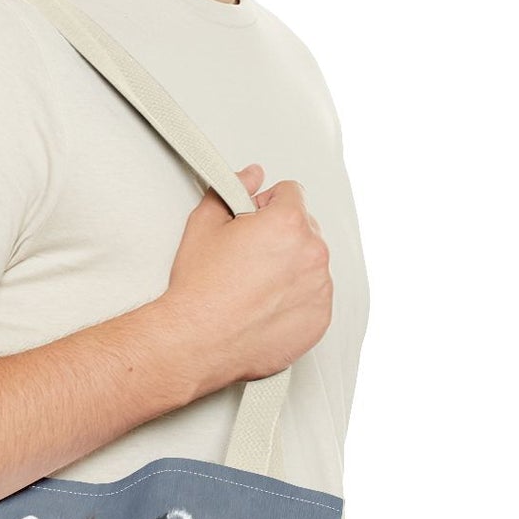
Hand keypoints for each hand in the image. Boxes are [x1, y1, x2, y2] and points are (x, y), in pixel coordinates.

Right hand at [162, 160, 333, 393]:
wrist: (197, 342)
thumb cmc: (200, 290)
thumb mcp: (204, 224)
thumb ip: (233, 189)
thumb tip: (251, 176)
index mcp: (288, 223)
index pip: (292, 192)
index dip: (266, 205)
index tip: (252, 223)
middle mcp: (312, 253)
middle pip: (305, 227)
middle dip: (281, 235)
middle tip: (248, 257)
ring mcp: (320, 288)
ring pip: (311, 263)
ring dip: (290, 267)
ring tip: (254, 285)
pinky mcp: (320, 318)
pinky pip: (314, 296)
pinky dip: (296, 298)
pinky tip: (265, 306)